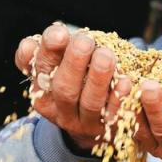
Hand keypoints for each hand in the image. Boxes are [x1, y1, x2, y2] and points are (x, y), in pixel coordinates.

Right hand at [14, 23, 131, 151]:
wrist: (91, 121)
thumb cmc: (74, 79)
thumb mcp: (58, 64)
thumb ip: (51, 49)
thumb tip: (36, 41)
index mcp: (42, 88)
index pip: (39, 69)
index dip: (47, 51)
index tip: (60, 33)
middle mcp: (59, 108)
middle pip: (64, 88)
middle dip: (74, 63)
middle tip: (85, 42)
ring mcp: (83, 121)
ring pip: (89, 102)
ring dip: (98, 78)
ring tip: (106, 55)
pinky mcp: (106, 128)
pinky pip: (113, 114)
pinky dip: (119, 97)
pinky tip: (125, 80)